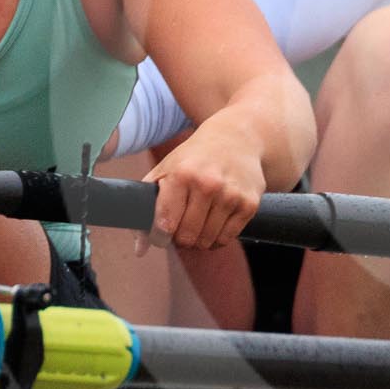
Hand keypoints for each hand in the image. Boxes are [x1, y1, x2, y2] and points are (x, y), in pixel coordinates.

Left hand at [143, 125, 267, 252]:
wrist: (236, 139)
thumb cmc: (194, 158)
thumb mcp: (166, 171)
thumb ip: (147, 207)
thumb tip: (140, 250)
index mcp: (182, 174)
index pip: (165, 224)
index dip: (160, 237)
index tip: (161, 236)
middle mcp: (208, 184)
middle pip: (187, 236)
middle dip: (180, 239)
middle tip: (180, 229)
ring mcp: (231, 195)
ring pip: (207, 241)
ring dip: (198, 240)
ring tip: (196, 225)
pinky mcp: (249, 204)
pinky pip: (226, 238)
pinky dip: (216, 239)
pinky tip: (213, 226)